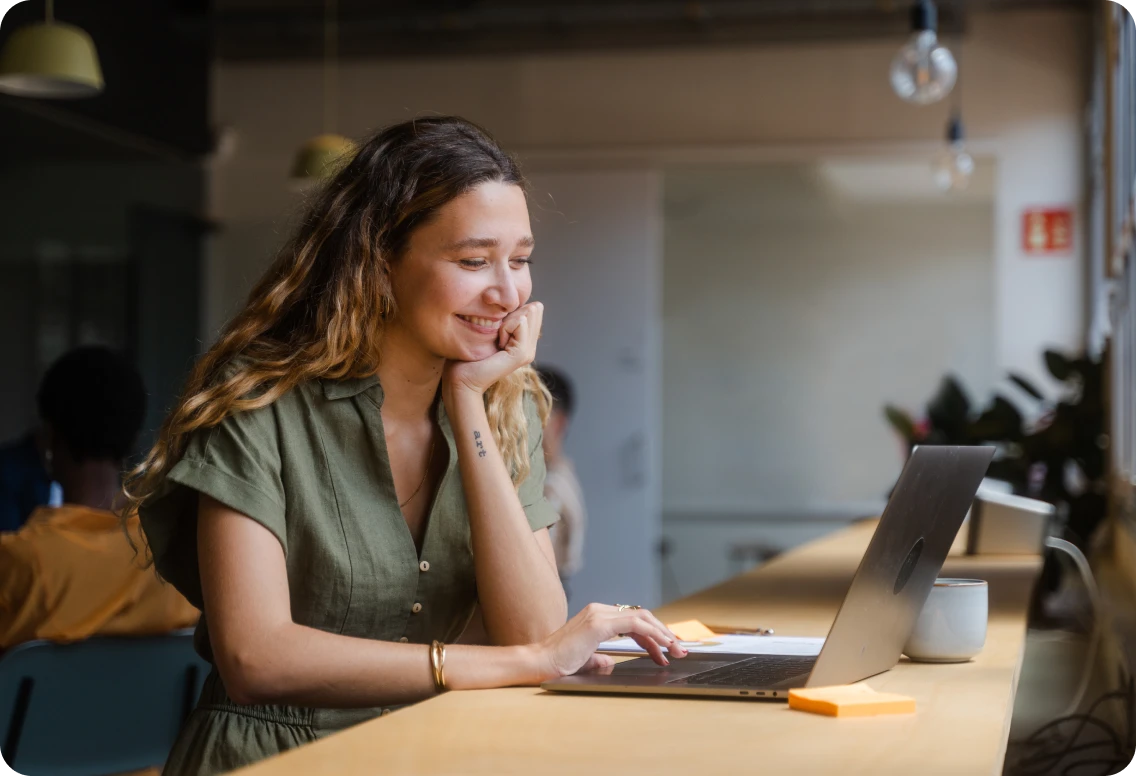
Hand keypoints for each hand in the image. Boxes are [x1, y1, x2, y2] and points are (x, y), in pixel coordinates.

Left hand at [444, 302, 543, 396]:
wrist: (461, 380)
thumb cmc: (467, 356)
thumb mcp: (489, 330)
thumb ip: (503, 319)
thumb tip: (512, 301)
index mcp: (524, 342)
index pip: (532, 309)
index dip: (512, 311)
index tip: (495, 330)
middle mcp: (530, 347)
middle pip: (534, 309)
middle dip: (512, 314)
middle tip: (496, 334)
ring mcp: (528, 352)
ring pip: (528, 313)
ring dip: (507, 320)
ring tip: (496, 339)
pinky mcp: (521, 354)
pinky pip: (520, 322)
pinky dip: (505, 326)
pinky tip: (497, 342)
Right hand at [532, 603, 687, 680]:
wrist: (540, 663)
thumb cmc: (558, 663)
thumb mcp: (585, 660)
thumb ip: (598, 659)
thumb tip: (609, 664)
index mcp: (596, 616)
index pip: (633, 620)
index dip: (653, 634)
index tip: (666, 650)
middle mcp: (599, 610)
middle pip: (642, 615)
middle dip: (663, 632)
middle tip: (678, 649)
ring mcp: (599, 614)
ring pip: (642, 617)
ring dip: (662, 633)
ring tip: (675, 649)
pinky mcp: (599, 624)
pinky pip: (634, 624)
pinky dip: (652, 634)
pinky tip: (662, 646)